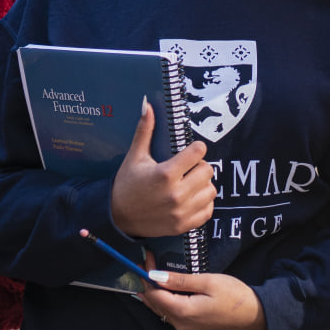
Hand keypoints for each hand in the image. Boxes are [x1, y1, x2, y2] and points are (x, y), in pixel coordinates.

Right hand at [110, 99, 213, 239]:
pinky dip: (203, 203)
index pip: (198, 152)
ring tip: (189, 183)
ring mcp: (181, 212)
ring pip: (211, 190)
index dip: (195, 149)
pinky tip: (191, 198)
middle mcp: (176, 194)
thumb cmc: (127, 184)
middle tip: (187, 169)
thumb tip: (147, 104)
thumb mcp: (135, 157)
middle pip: (208, 170)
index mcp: (165, 174)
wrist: (118, 217)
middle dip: (199, 166)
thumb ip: (144, 131)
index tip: (189, 151)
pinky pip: (208, 210)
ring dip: (203, 185)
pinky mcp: (183, 225)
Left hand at [140, 266, 264, 329]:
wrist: (256, 315)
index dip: (146, 275)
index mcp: (182, 312)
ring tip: (151, 272)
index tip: (146, 257)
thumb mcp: (208, 282)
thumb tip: (155, 276)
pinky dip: (163, 300)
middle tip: (146, 262)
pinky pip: (170, 314)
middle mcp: (179, 324)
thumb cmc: (235, 296)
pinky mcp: (191, 328)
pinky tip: (164, 289)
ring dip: (154, 292)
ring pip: (160, 310)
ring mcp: (185, 328)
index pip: (154, 294)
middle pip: (154, 304)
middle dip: (147, 283)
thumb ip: (180, 280)